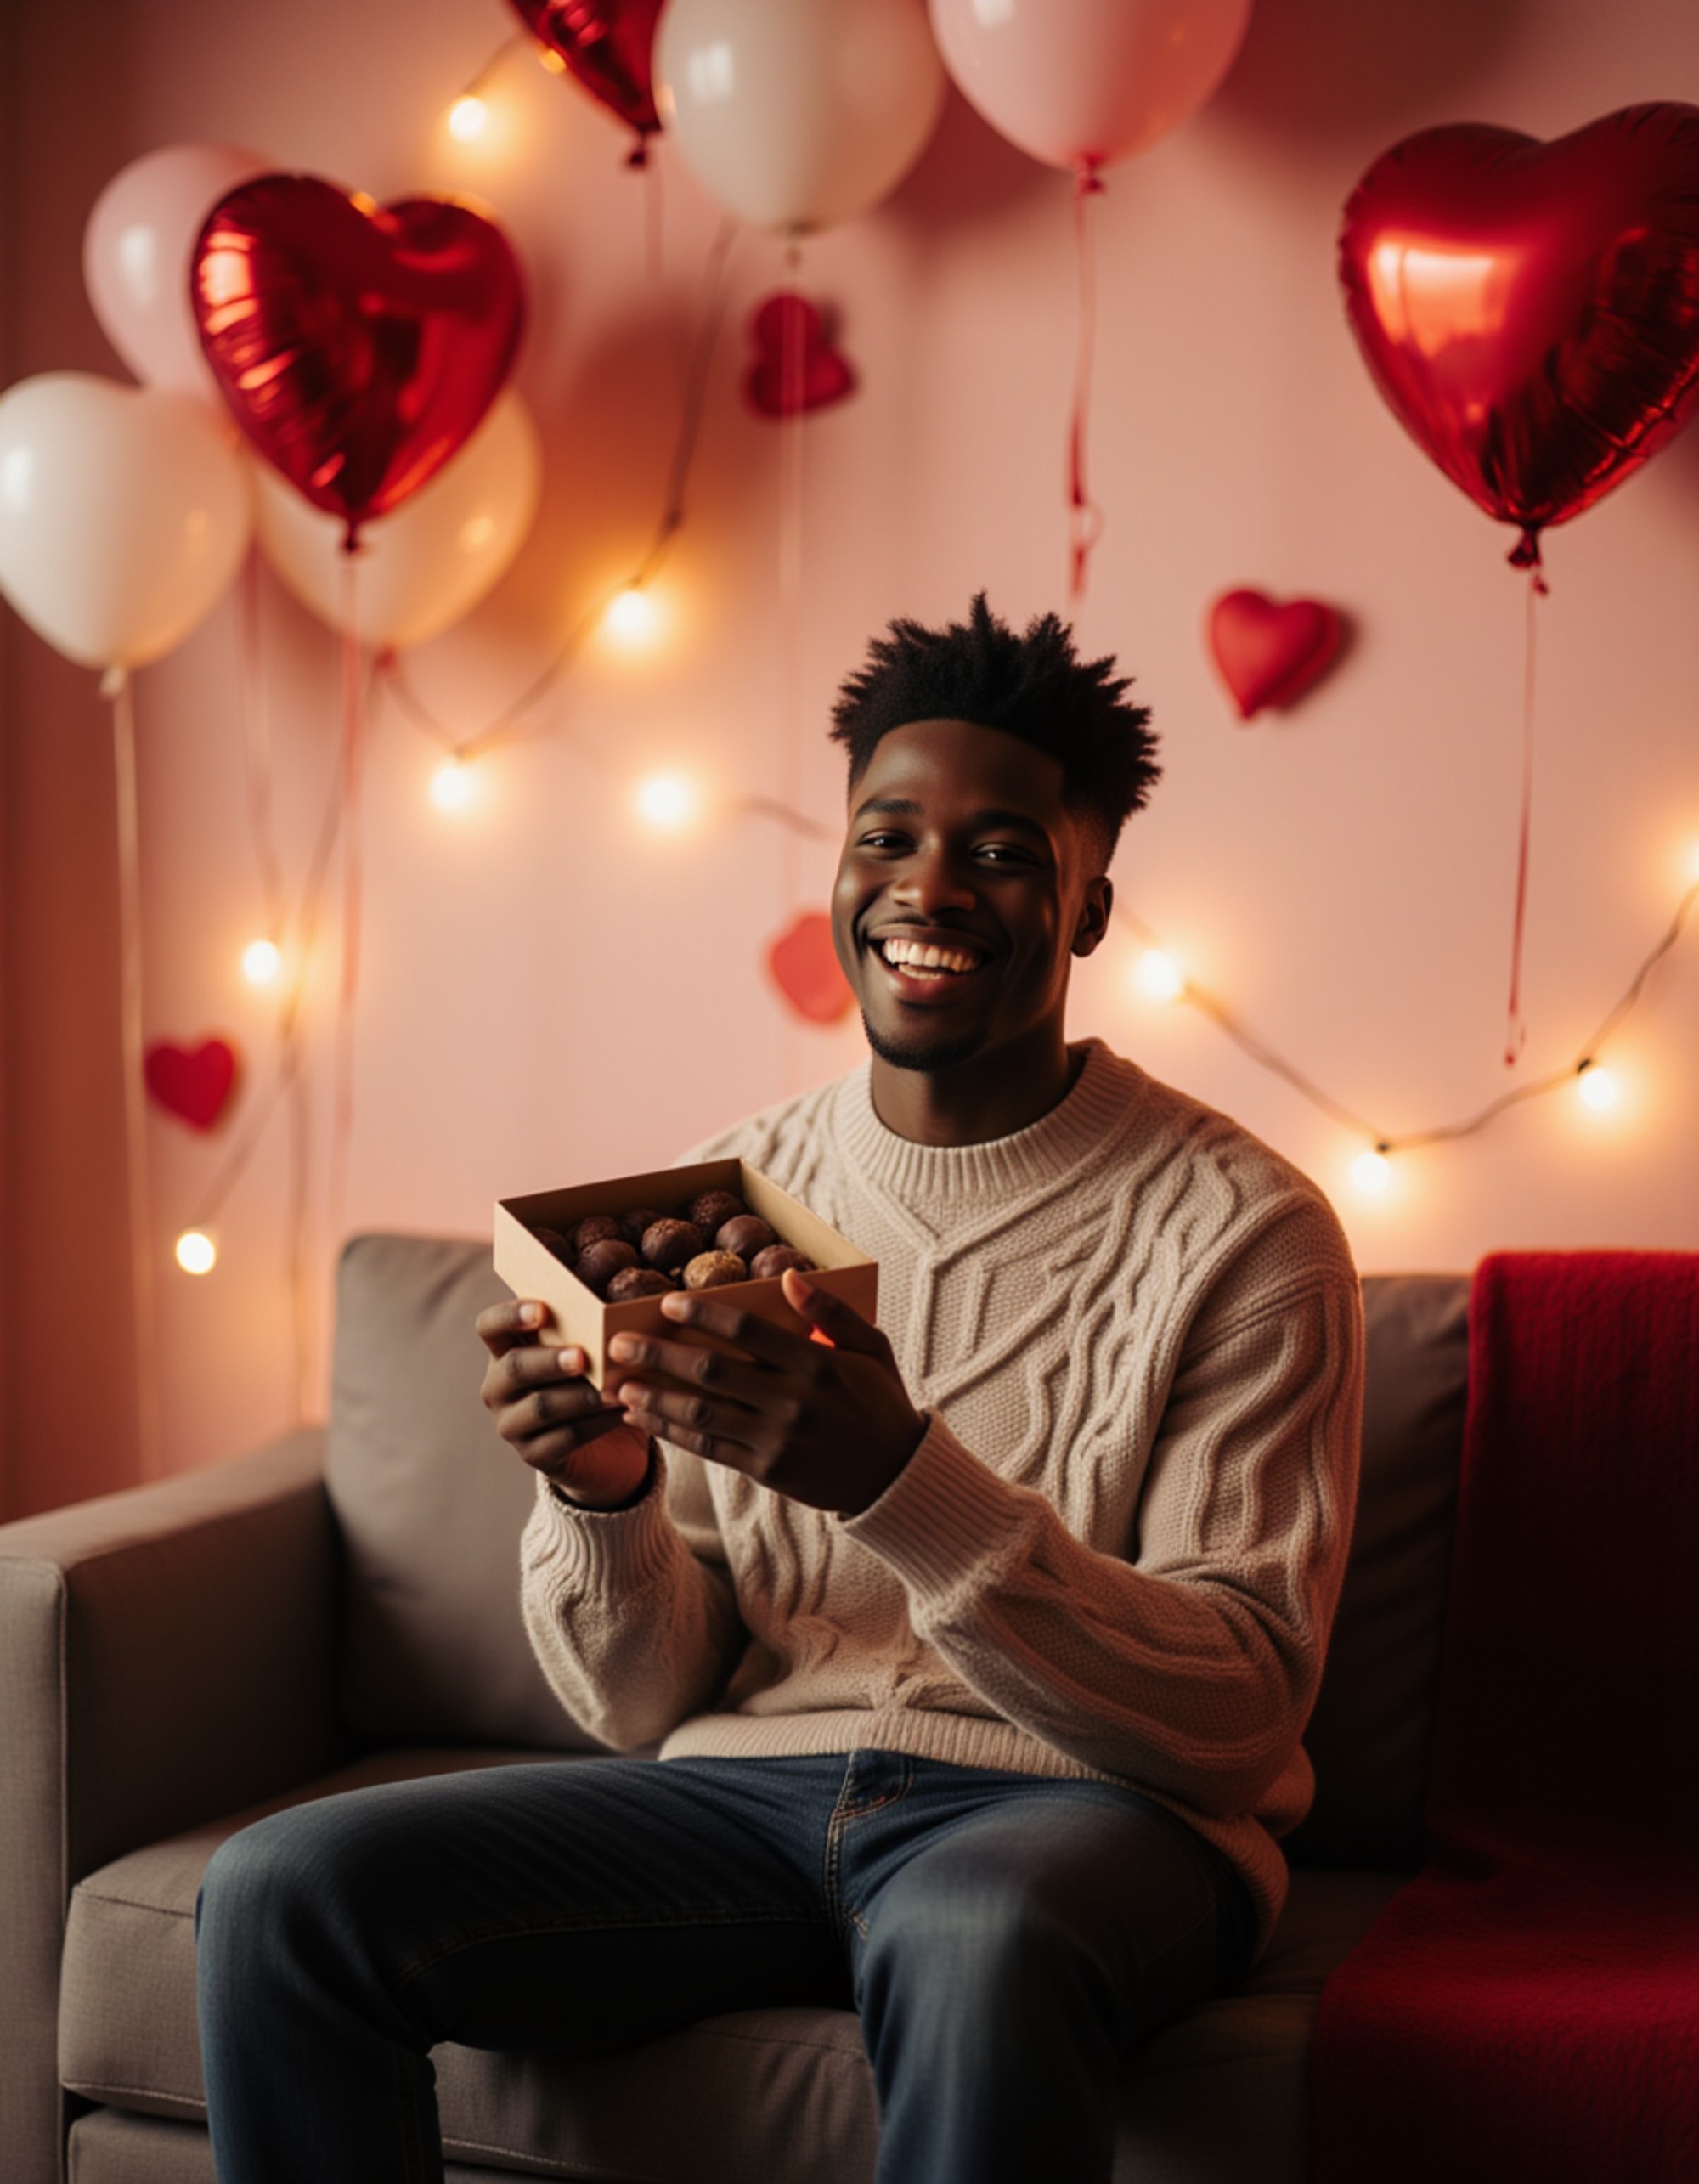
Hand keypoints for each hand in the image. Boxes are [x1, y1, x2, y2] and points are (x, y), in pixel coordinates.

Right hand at [476, 1299, 653, 1508]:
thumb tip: (619, 1299)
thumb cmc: (594, 1378)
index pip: (490, 1325)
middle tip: (582, 1357)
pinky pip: (565, 1437)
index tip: (543, 1310)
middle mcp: (498, 1386)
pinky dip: (597, 1422)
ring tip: (614, 1388)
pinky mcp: (534, 1455)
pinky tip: (622, 1411)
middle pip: (514, 1368)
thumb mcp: (587, 1349)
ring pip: (541, 1406)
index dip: (510, 1315)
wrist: (605, 1443)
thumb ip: (590, 1326)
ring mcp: (511, 1423)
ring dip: (580, 1395)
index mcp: (505, 1349)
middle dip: (550, 1361)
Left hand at [606, 1270, 926, 1516]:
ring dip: (655, 1396)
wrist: (895, 1476)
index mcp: (817, 1363)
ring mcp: (777, 1439)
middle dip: (660, 1355)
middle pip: (712, 1371)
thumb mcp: (872, 1347)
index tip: (666, 1302)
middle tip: (619, 1342)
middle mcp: (793, 1401)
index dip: (704, 1314)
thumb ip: (831, 1311)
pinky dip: (671, 1432)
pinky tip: (644, 1416)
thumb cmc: (880, 1401)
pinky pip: (709, 1448)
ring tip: (619, 1383)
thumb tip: (789, 1277)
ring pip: (702, 1414)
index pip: (749, 1331)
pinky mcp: (766, 1470)